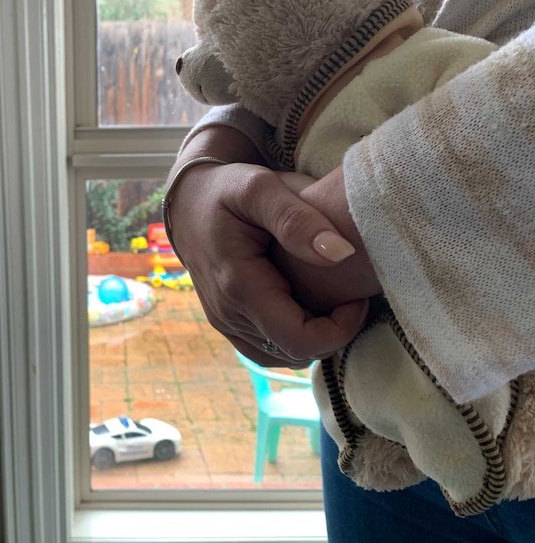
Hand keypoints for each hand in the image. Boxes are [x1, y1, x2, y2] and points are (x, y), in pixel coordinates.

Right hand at [170, 128, 369, 365]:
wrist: (188, 200)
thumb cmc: (227, 189)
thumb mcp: (260, 188)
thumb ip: (298, 219)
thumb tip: (342, 254)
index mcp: (238, 286)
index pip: (299, 339)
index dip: (340, 329)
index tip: (356, 297)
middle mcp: (227, 313)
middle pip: (295, 353)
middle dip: (333, 332)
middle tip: (350, 295)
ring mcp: (224, 322)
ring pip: (282, 356)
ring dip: (314, 338)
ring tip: (331, 303)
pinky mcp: (227, 323)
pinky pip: (267, 349)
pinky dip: (293, 338)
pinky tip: (308, 309)